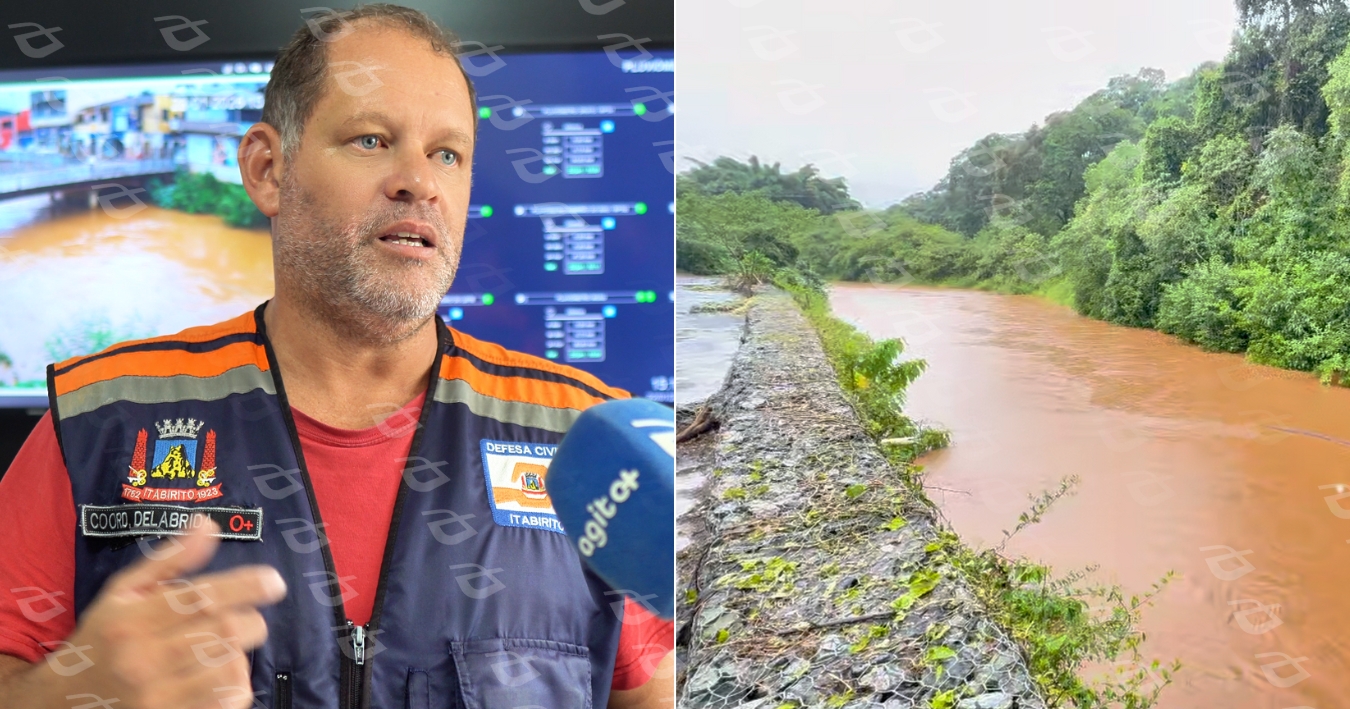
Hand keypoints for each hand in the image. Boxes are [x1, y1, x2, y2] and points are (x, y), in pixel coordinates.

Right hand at [45, 515, 285, 708]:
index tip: (273, 582)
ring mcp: (157, 699)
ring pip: (230, 670)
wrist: (65, 701)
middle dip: (250, 621)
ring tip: (228, 649)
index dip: (245, 587)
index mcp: (132, 620)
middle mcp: (143, 660)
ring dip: (242, 654)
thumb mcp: (123, 592)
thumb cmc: (103, 637)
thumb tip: (208, 524)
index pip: (199, 598)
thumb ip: (168, 560)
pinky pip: (226, 703)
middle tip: (246, 618)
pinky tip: (222, 676)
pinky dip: (236, 686)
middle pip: (223, 633)